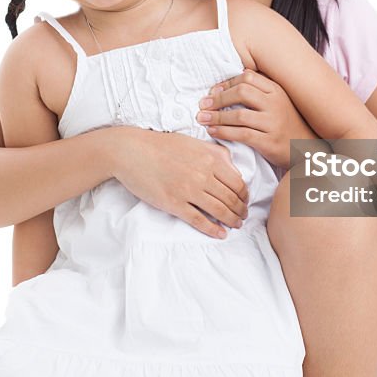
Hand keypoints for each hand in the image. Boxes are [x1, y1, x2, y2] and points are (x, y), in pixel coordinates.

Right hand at [110, 127, 248, 238]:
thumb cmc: (161, 145)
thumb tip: (233, 167)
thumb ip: (216, 153)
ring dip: (231, 220)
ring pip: (219, 211)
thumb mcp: (193, 142)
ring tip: (235, 225)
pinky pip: (199, 220)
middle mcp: (203, 175)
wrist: (131, 151)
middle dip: (240, 210)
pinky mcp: (174, 204)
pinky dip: (212, 229)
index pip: (237, 183)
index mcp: (210, 158)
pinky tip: (220, 233)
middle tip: (243, 216)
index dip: (244, 196)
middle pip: (231, 199)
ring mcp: (188, 190)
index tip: (245, 201)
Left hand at [195, 70, 315, 167]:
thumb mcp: (279, 102)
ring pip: (239, 115)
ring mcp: (274, 123)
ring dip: (216, 116)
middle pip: (241, 92)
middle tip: (203, 104)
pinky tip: (212, 131)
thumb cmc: (287, 125)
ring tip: (202, 118)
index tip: (213, 91)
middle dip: (218, 98)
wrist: (307, 150)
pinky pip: (242, 134)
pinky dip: (223, 131)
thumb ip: (261, 90)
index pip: (248, 77)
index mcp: (277, 91)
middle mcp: (276, 104)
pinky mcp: (269, 141)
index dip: (227, 83)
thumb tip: (236, 76)